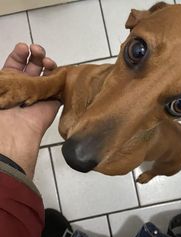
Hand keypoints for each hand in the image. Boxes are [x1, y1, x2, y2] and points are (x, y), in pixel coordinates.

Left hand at [0, 43, 60, 177]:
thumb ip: (1, 78)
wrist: (13, 131)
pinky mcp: (53, 102)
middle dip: (35, 54)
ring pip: (47, 74)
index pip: (15, 64)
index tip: (22, 48)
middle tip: (36, 50)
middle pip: (33, 66)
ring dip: (47, 62)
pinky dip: (61, 76)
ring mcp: (40, 94)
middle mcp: (25, 88)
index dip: (19, 54)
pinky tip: (59, 69)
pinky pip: (60, 87)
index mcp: (8, 84)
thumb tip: (5, 70)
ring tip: (46, 60)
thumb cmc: (0, 109)